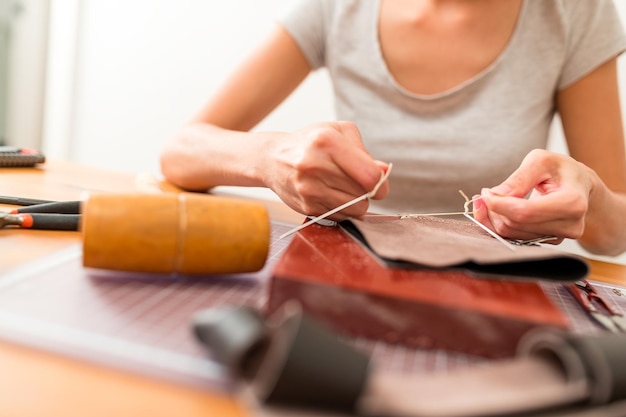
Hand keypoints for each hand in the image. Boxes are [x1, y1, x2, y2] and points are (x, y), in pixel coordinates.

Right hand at [262, 121, 388, 218]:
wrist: (272, 159)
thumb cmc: (311, 142)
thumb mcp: (338, 132)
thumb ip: (364, 152)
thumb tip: (383, 172)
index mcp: (326, 141)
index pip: (369, 175)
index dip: (381, 181)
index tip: (378, 180)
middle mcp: (314, 165)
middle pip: (364, 195)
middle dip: (368, 191)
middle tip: (357, 182)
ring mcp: (308, 189)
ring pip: (355, 209)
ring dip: (357, 202)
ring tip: (345, 188)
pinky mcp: (306, 207)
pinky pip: (340, 216)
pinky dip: (343, 209)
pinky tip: (332, 194)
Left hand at [472, 149, 594, 243]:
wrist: (580, 186)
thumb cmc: (561, 170)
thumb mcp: (541, 161)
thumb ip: (519, 177)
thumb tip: (496, 195)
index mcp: (572, 202)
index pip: (525, 212)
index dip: (499, 205)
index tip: (485, 193)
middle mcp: (569, 225)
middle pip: (517, 224)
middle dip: (494, 209)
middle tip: (485, 193)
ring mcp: (559, 236)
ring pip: (513, 233)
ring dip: (495, 217)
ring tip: (491, 198)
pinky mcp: (548, 241)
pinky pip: (515, 237)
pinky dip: (500, 224)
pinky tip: (498, 210)